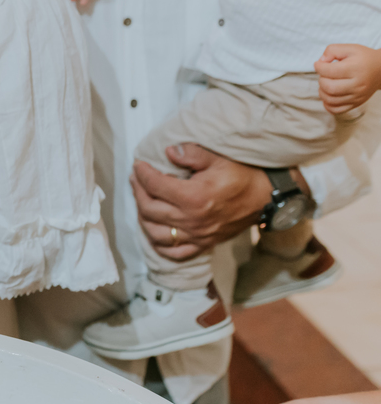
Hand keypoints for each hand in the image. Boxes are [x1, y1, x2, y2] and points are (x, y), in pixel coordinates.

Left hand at [131, 144, 272, 259]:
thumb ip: (191, 154)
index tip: (138, 165)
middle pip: (149, 209)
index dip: (142, 173)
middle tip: (136, 179)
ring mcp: (196, 235)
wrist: (267, 198)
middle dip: (138, 192)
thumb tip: (168, 152)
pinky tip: (154, 230)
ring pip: (155, 232)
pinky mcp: (203, 244)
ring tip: (142, 201)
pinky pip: (173, 252)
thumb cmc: (243, 176)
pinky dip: (158, 244)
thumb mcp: (219, 159)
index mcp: (194, 197)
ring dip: (143, 217)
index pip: (155, 185)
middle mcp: (192, 220)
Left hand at [315, 44, 380, 114]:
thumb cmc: (364, 58)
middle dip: (321, 80)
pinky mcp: (356, 103)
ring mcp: (357, 96)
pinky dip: (327, 104)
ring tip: (327, 83)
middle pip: (329, 87)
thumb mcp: (350, 48)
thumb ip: (332, 50)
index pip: (329, 71)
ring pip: (330, 100)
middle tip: (325, 74)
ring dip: (322, 91)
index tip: (319, 64)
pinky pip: (336, 110)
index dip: (319, 67)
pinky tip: (328, 95)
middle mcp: (358, 84)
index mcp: (355, 69)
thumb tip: (320, 62)